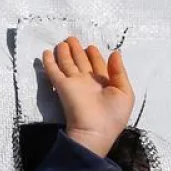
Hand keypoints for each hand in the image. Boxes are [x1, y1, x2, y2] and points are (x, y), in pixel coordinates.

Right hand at [42, 37, 133, 157]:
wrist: (95, 132)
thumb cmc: (113, 116)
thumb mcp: (125, 93)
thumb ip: (119, 72)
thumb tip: (115, 53)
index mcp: (103, 83)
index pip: (97, 65)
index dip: (94, 55)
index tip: (91, 47)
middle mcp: (88, 82)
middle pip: (81, 62)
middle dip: (77, 50)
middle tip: (72, 38)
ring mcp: (74, 83)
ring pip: (67, 64)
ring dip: (64, 53)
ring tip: (62, 42)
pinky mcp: (62, 86)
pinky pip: (54, 72)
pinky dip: (49, 63)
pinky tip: (45, 53)